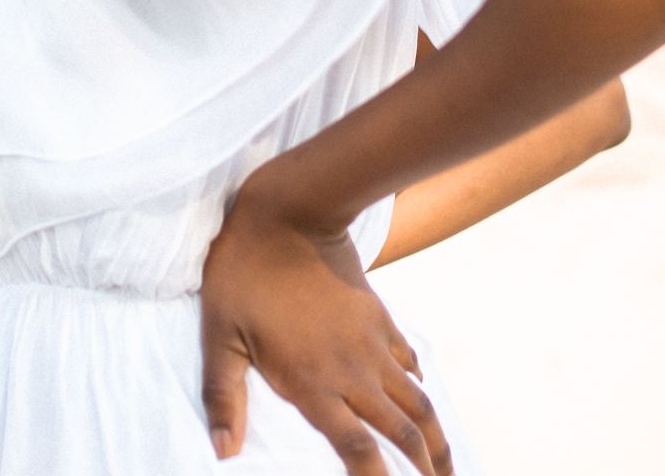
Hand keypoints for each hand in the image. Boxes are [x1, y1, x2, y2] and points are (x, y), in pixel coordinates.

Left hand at [199, 183, 453, 474]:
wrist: (289, 213)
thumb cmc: (243, 274)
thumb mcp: (219, 337)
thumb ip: (223, 397)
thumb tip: (222, 451)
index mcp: (314, 384)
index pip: (359, 451)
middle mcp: (353, 371)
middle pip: (402, 433)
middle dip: (425, 469)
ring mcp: (372, 343)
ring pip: (417, 401)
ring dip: (435, 437)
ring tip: (444, 464)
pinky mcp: (379, 317)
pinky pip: (409, 362)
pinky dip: (419, 388)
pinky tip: (420, 397)